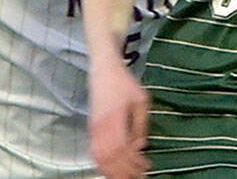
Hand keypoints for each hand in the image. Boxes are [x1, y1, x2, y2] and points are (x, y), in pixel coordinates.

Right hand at [89, 62, 149, 178]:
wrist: (104, 69)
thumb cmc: (123, 82)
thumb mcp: (141, 100)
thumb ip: (141, 124)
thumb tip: (141, 146)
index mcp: (115, 118)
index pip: (122, 149)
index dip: (132, 163)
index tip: (144, 169)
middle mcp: (101, 126)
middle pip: (110, 157)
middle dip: (123, 171)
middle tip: (137, 177)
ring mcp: (94, 128)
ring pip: (100, 157)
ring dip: (112, 170)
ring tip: (126, 177)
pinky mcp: (92, 128)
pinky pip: (94, 151)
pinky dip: (102, 164)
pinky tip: (111, 169)